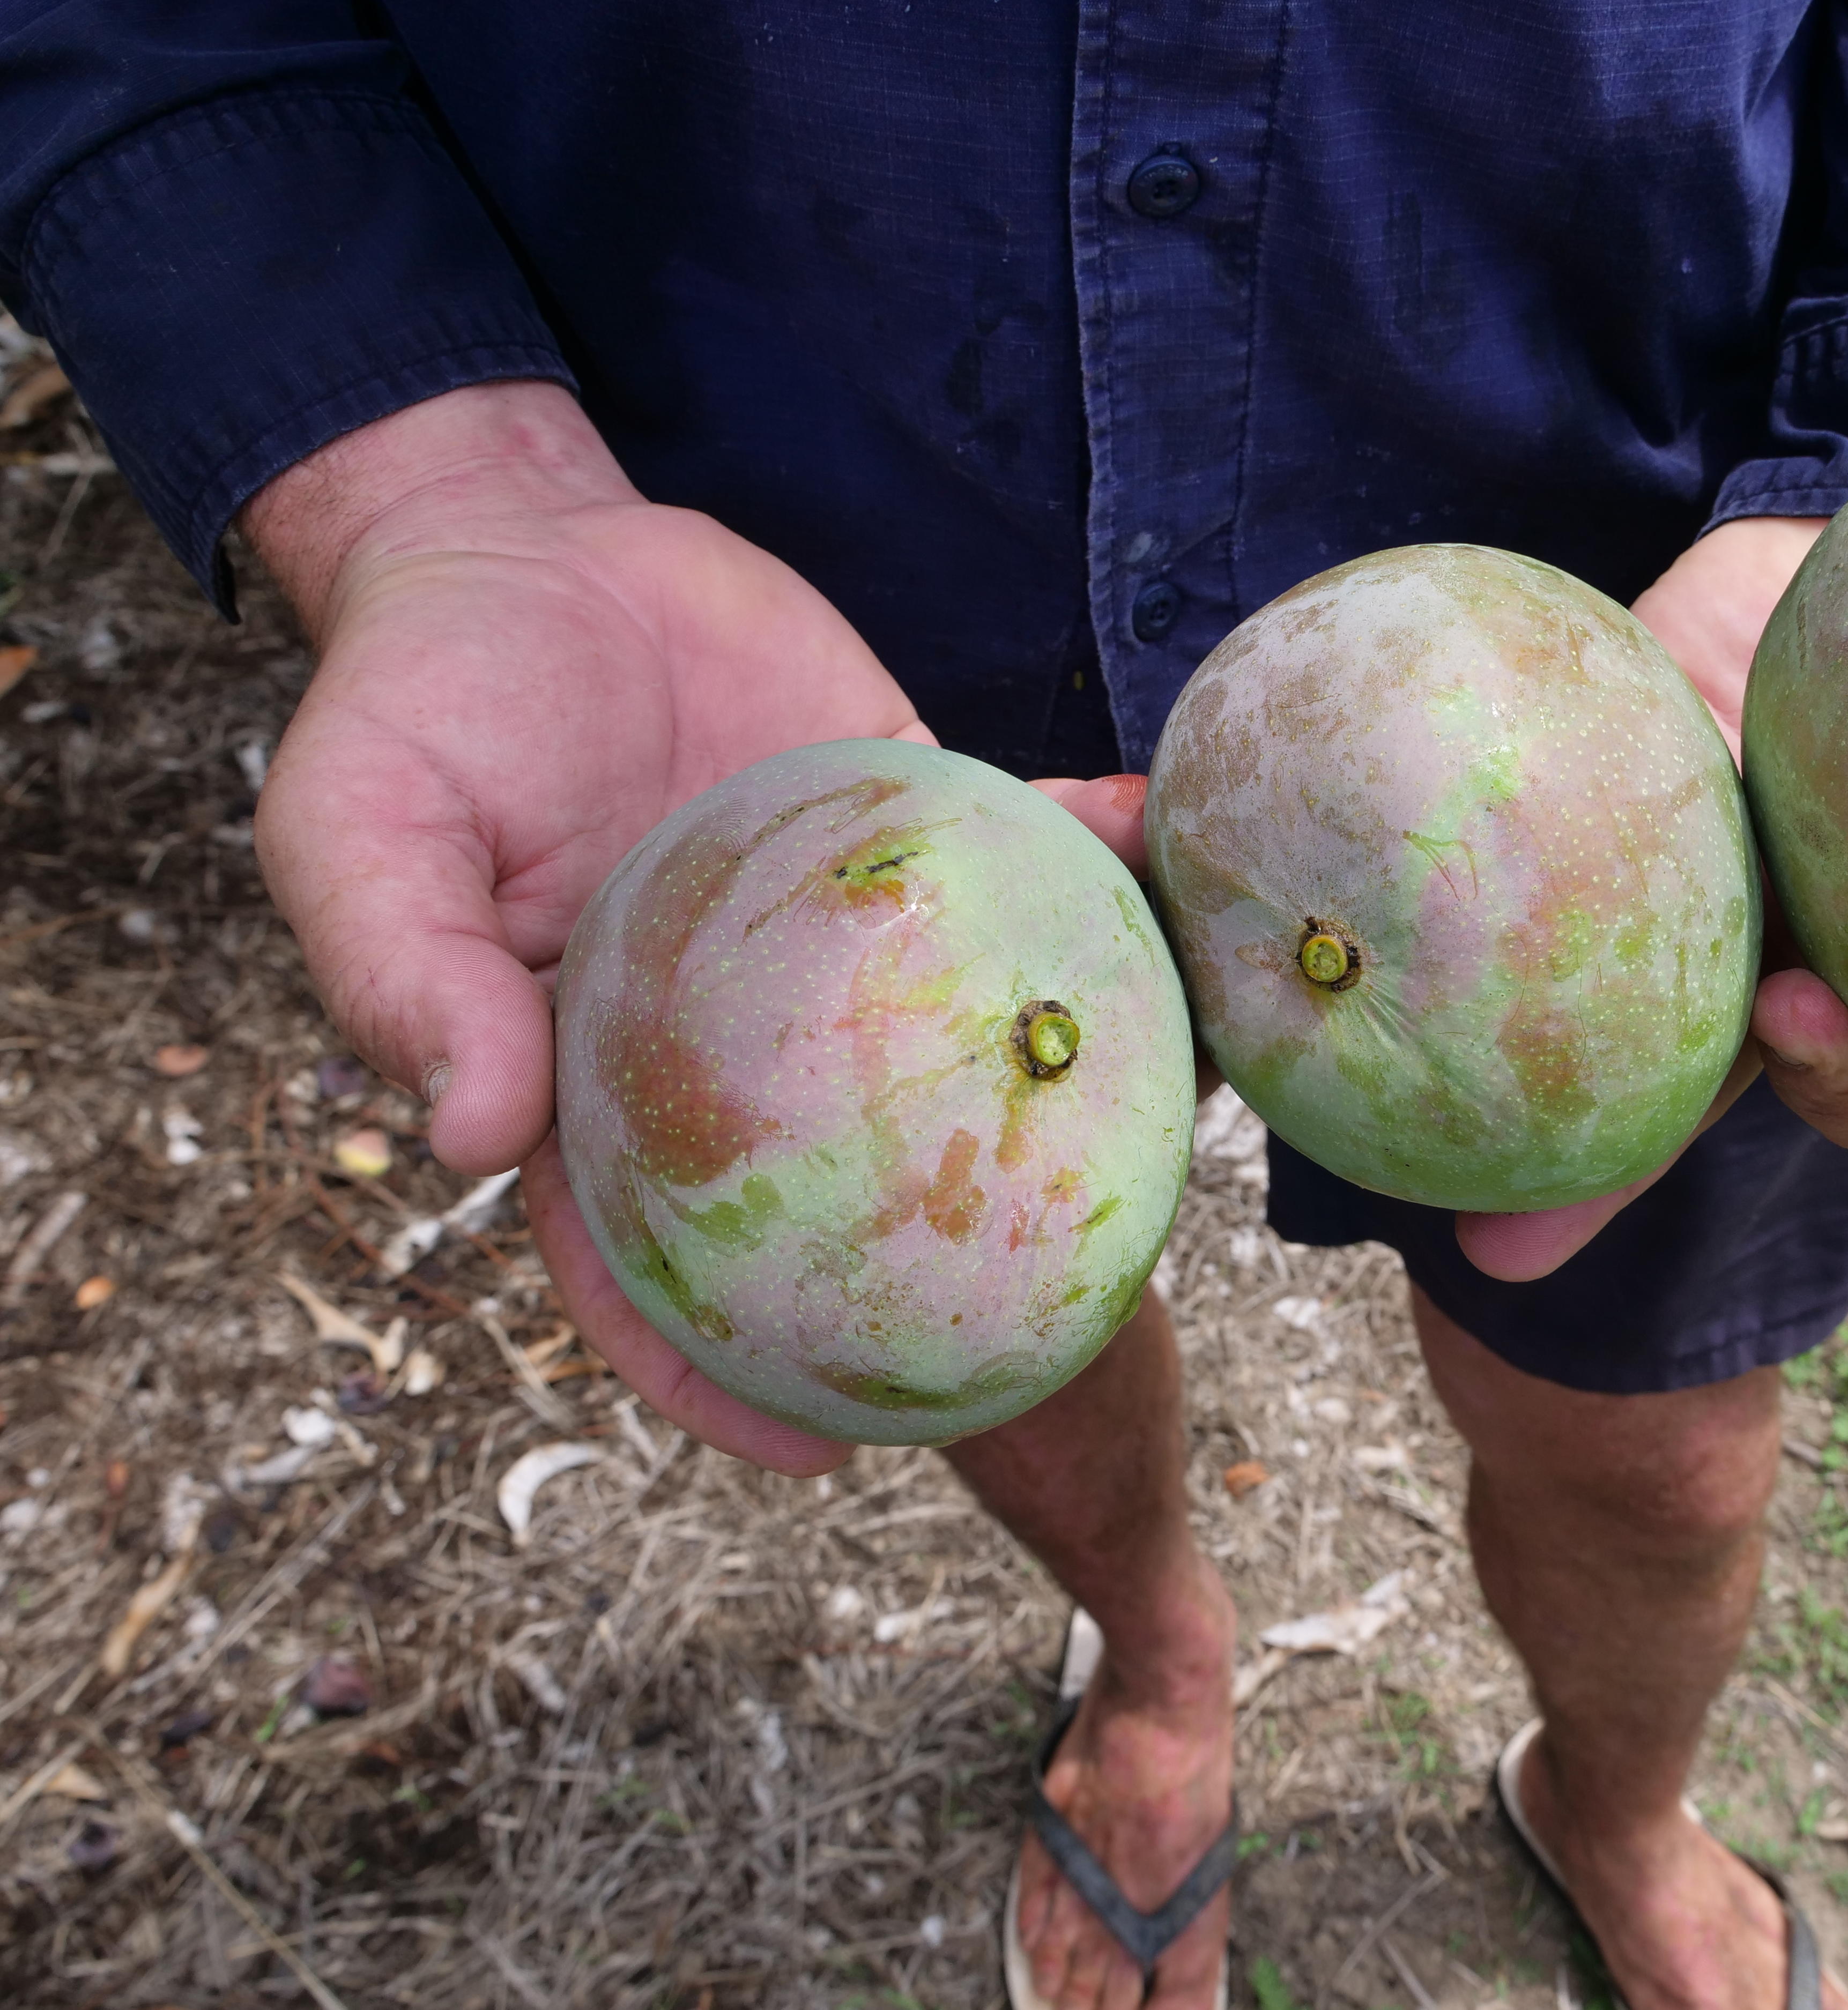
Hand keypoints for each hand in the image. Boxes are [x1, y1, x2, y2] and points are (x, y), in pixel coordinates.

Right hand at [248, 381, 1139, 1476]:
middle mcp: (738, 1038)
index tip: (825, 1453)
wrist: (521, 548)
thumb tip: (469, 1139)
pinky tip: (1145, 833)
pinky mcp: (898, 813)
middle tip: (1066, 1337)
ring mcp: (836, 939)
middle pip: (846, 1185)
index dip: (722, 1374)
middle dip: (950, 1261)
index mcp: (593, 1082)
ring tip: (1185, 1092)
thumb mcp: (360, 835)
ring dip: (1072, 1061)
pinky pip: (1005, 848)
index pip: (654, 1270)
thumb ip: (406, 980)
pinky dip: (1082, 844)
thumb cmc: (419, 711)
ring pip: (961, 1032)